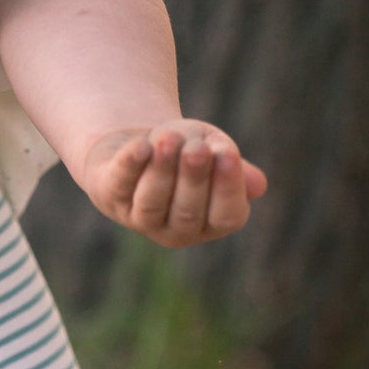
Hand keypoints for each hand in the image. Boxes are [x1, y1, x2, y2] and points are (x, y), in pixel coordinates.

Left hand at [80, 120, 267, 247]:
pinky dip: (131, 164)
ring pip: (151, 202)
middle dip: (193, 178)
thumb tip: (258, 185)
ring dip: (161, 170)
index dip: (227, 187)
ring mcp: (140, 218)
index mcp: (212, 223)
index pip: (226, 216)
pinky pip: (120, 184)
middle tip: (197, 148)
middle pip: (187, 212)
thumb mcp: (214, 150)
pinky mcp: (110, 197)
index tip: (227, 153)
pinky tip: (141, 146)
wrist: (139, 142)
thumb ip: (232, 166)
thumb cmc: (185, 149)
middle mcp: (177, 231)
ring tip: (168, 137)